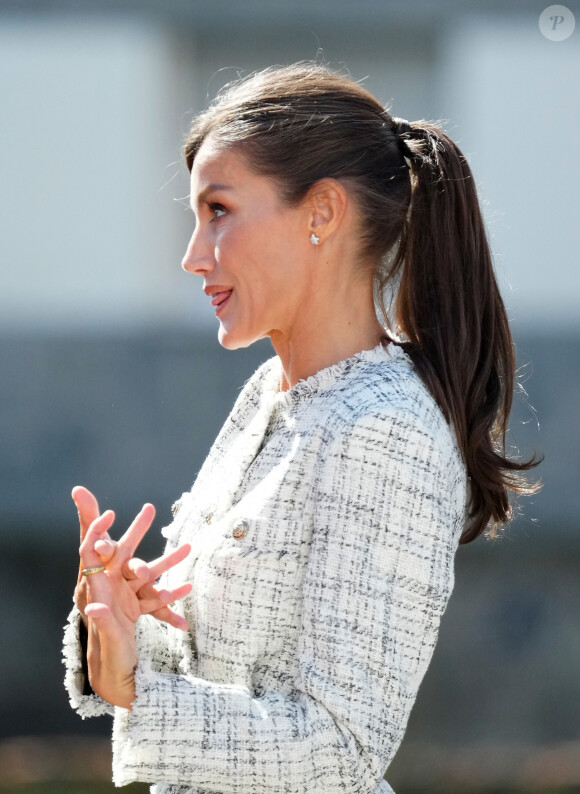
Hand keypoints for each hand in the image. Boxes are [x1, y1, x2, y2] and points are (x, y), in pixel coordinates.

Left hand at [77, 493, 191, 707]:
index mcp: (101, 590)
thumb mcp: (109, 642)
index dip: (99, 532)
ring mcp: (127, 598)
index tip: (109, 513)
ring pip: (148, 571)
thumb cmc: (110, 662)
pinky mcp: (137, 610)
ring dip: (167, 559)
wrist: (117, 682)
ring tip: (189, 546)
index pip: (95, 555)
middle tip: (149, 508)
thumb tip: (96, 605)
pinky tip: (189, 582)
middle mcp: (112, 590)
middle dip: (136, 531)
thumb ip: (104, 623)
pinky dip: (171, 590)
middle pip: (123, 554)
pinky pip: (156, 596)